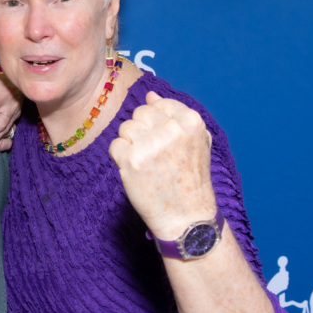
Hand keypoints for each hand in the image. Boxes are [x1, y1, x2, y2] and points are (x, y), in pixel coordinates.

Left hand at [108, 91, 215, 240]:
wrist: (186, 218)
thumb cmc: (191, 180)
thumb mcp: (197, 142)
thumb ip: (176, 115)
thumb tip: (151, 94)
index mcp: (191, 121)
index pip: (159, 104)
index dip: (156, 123)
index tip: (163, 142)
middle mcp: (171, 130)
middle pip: (139, 113)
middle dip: (142, 131)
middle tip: (153, 154)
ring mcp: (150, 144)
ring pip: (125, 128)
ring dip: (130, 144)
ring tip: (146, 164)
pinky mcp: (132, 160)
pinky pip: (115, 146)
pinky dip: (121, 158)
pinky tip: (136, 172)